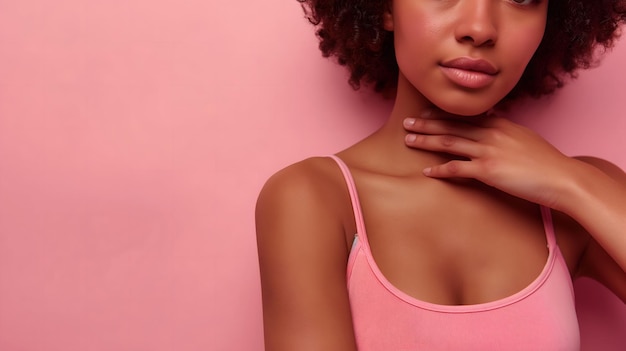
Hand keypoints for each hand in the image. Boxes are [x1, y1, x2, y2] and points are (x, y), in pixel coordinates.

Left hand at [403, 109, 579, 207]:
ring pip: (449, 142)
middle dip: (426, 123)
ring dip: (426, 141)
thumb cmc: (545, 162)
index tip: (424, 113)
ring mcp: (488, 151)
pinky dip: (439, 169)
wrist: (562, 177)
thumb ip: (504, 132)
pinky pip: (456, 168)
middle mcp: (491, 133)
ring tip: (408, 140)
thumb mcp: (523, 138)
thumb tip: (492, 125)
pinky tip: (426, 171)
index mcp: (499, 124)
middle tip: (406, 122)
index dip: (441, 114)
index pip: (464, 116)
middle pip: (451, 125)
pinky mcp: (488, 170)